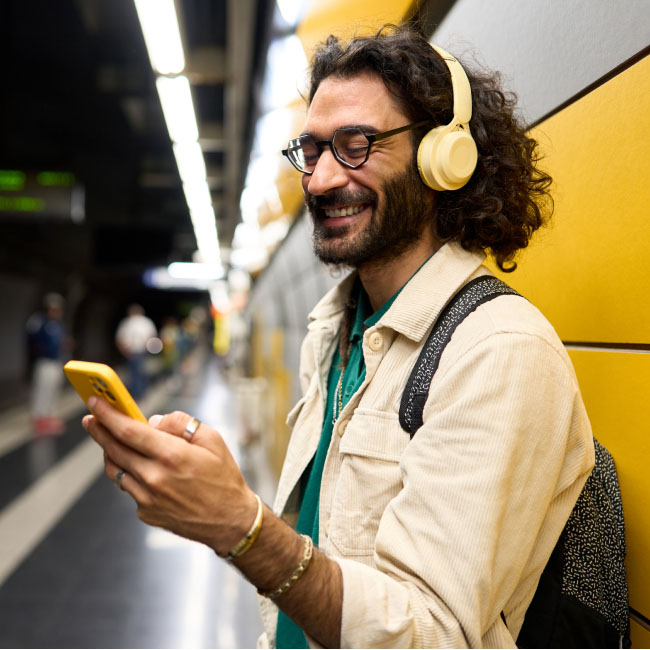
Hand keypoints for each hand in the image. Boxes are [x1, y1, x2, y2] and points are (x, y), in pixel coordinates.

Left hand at [82, 397, 257, 554]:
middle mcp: (155, 478)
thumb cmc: (224, 478)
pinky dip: (131, 474)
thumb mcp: (213, 439)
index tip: (95, 403)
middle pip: (114, 449)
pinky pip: (129, 488)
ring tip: (113, 441)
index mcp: (172, 456)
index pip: (129, 431)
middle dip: (99, 430)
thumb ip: (181, 424)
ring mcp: (147, 498)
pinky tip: (143, 469)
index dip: (108, 415)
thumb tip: (153, 421)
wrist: (230, 520)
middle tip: (91, 418)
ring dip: (111, 452)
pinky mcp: (146, 513)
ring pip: (116, 470)